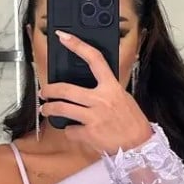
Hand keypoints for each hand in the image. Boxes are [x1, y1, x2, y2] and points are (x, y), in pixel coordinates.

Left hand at [39, 31, 152, 153]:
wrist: (139, 146)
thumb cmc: (132, 122)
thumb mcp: (123, 98)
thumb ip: (107, 89)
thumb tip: (91, 84)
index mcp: (112, 87)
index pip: (94, 59)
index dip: (78, 45)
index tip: (64, 37)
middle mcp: (101, 99)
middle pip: (66, 89)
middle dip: (49, 90)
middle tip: (44, 92)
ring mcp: (94, 117)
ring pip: (61, 108)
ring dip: (49, 109)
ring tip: (46, 109)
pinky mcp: (89, 133)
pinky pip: (70, 130)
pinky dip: (70, 131)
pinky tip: (74, 131)